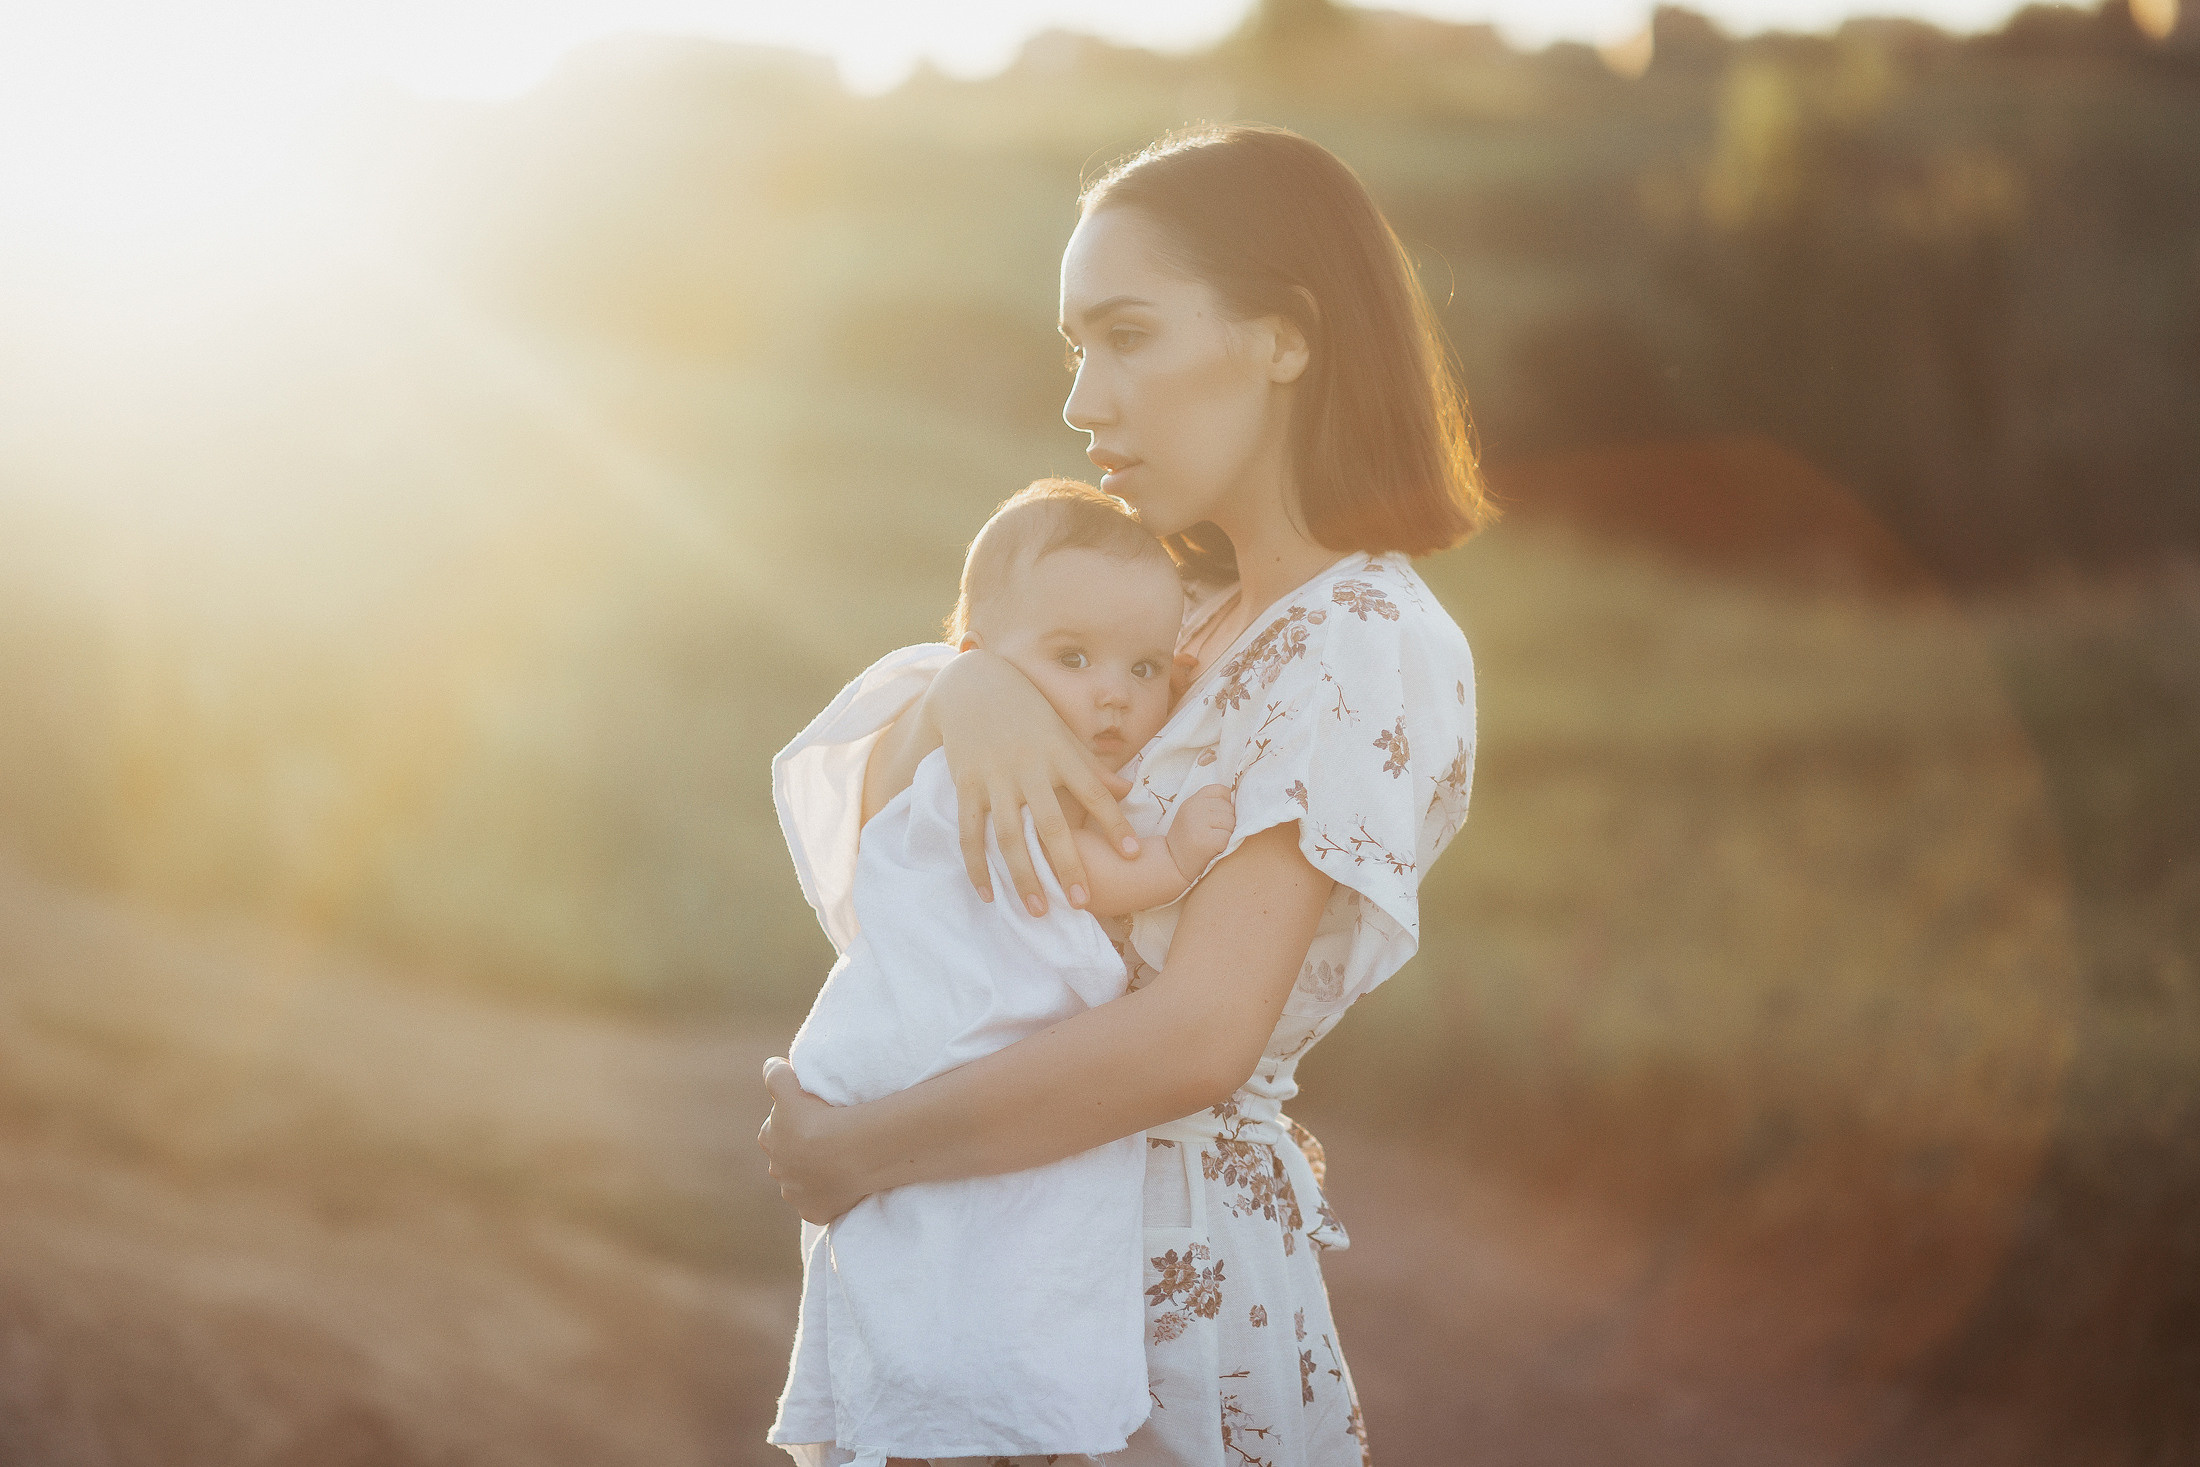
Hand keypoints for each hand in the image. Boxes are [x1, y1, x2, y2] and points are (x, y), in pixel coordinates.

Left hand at [757, 1058, 867, 1223]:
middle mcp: (777, 1170)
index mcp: (769, 1139)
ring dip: (816, 1175)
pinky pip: (821, 1204)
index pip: (777, 1129)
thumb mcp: (789, 1085)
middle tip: (829, 1140)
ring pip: (804, 1183)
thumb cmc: (818, 1116)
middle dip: (803, 1152)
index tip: (813, 1118)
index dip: (794, 1122)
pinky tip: (844, 1186)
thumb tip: (770, 1065)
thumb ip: (775, 1074)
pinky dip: (829, 1197)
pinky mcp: (815, 1212)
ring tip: (840, 1163)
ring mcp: (795, 1194)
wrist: (846, 1152)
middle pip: (789, 1158)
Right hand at [927, 648, 1136, 915]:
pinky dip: (977, 865)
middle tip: (1083, 903)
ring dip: (1023, 876)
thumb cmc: (1028, 711)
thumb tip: (1128, 792)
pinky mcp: (967, 786)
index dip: (1114, 823)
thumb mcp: (1064, 733)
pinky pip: (970, 832)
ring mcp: (994, 779)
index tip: (1134, 855)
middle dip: (1067, 865)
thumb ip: (1093, 767)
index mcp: (1058, 753)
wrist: (972, 685)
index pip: (1094, 792)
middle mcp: (1028, 769)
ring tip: (1039, 910)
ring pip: (1008, 836)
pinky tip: (988, 895)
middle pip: (1051, 824)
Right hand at [1165, 783, 1235, 882]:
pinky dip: (1225, 845)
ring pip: (1231, 822)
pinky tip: (1213, 848)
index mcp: (1192, 800)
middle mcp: (1194, 808)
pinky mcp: (1206, 840)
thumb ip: (1210, 804)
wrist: (1172, 863)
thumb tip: (1236, 801)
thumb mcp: (1192, 815)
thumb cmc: (1188, 839)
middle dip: (1226, 822)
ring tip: (1212, 840)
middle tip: (1211, 833)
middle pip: (1229, 808)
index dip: (1224, 804)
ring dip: (1227, 834)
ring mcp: (1199, 823)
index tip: (1215, 817)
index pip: (1221, 790)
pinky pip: (1228, 837)